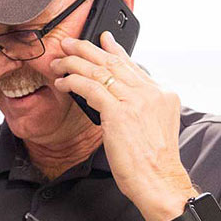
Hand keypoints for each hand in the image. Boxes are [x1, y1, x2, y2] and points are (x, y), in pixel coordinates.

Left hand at [52, 32, 194, 220]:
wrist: (160, 181)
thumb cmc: (153, 162)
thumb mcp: (154, 127)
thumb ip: (141, 107)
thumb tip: (116, 98)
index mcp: (162, 95)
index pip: (132, 65)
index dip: (114, 50)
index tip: (103, 39)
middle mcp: (151, 93)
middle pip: (113, 62)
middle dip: (87, 49)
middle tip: (69, 43)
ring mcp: (136, 101)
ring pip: (98, 71)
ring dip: (73, 64)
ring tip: (58, 62)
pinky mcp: (119, 112)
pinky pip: (89, 87)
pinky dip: (72, 82)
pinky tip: (62, 83)